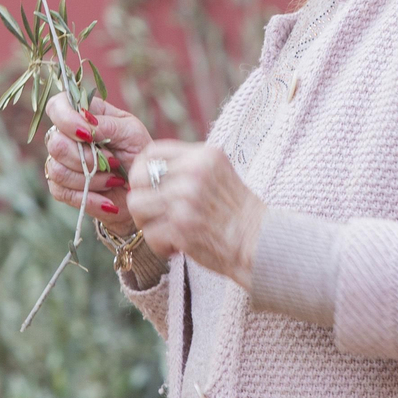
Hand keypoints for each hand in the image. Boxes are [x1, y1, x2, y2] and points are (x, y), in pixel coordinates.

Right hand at [42, 93, 150, 237]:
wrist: (143, 189)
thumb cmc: (138, 153)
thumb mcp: (132, 133)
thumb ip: (108, 125)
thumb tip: (85, 124)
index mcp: (83, 116)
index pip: (57, 106)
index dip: (66, 119)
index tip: (88, 135)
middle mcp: (67, 136)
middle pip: (55, 143)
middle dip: (87, 157)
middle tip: (114, 163)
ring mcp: (61, 162)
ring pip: (57, 169)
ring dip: (91, 178)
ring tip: (114, 180)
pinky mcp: (61, 187)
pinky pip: (61, 192)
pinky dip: (88, 197)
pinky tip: (107, 199)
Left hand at [127, 141, 267, 290]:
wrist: (260, 243)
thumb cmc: (237, 212)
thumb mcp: (218, 174)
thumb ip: (189, 167)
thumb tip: (147, 170)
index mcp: (204, 155)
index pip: (152, 151)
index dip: (141, 169)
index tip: (146, 186)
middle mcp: (195, 172)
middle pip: (138, 177)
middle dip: (141, 198)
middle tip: (154, 214)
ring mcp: (187, 199)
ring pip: (137, 204)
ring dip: (146, 222)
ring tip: (164, 230)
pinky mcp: (182, 227)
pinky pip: (149, 233)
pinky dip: (160, 245)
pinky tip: (177, 246)